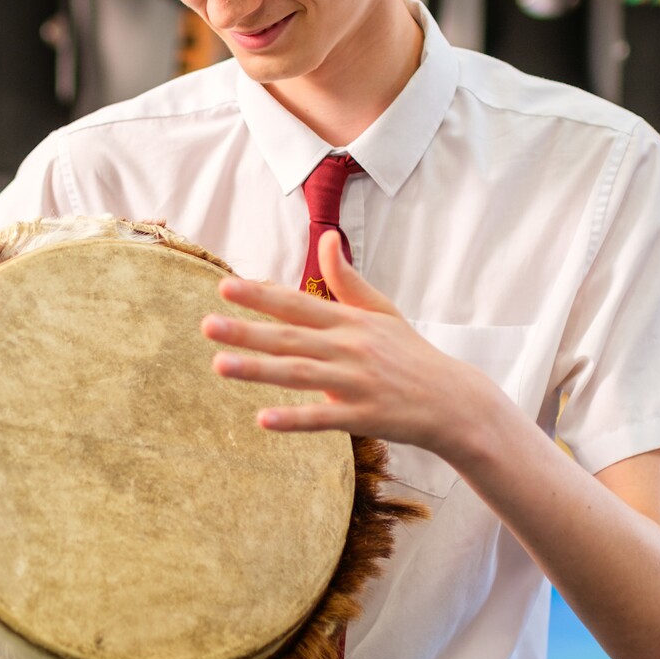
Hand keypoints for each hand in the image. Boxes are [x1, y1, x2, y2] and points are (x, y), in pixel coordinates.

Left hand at [201, 231, 508, 464]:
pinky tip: (262, 419)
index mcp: (350, 321)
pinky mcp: (365, 417)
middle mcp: (350, 348)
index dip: (261, 295)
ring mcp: (357, 382)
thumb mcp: (382, 311)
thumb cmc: (410, 354)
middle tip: (205, 326)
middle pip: (289, 338)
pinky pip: (324, 418)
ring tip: (219, 366)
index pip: (297, 304)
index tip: (225, 287)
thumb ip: (347, 280)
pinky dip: (294, 419)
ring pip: (299, 375)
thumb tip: (326, 240)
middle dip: (246, 331)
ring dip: (258, 370)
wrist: (453, 401)